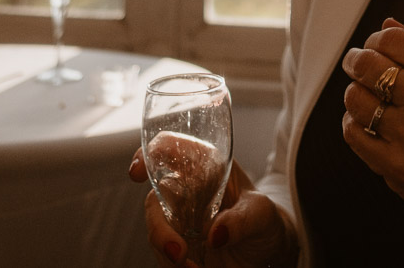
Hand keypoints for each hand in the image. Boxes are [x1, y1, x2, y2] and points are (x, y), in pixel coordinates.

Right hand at [130, 152, 297, 267]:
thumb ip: (244, 219)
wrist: (265, 250)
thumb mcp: (263, 213)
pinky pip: (163, 253)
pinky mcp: (177, 243)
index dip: (148, 155)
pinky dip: (173, 265)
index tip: (138, 173)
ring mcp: (178, 217)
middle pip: (154, 198)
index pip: (169, 148)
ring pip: (155, 229)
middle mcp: (186, 189)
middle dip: (158, 228)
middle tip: (177, 253)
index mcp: (205, 165)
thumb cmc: (264, 220)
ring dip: (167, 252)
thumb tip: (216, 234)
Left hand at [340, 19, 403, 266]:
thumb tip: (389, 27)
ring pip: (356, 98)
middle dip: (359, 59)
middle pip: (369, 65)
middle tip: (359, 62)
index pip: (395, 40)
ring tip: (364, 91)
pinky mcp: (395, 168)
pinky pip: (354, 134)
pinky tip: (366, 120)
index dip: (379, 39)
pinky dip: (354, 122)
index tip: (378, 45)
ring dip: (355, 89)